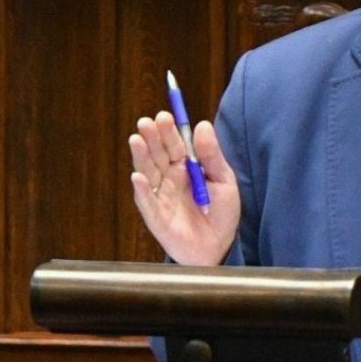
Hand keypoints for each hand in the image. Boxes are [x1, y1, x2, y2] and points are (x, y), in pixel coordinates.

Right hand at [129, 111, 240, 264]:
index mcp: (185, 167)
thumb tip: (202, 125)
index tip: (165, 115)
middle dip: (152, 138)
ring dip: (141, 156)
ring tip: (136, 140)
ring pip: (147, 172)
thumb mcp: (224, 180)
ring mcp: (160, 196)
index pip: (174, 144)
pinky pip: (146, 201)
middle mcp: (169, 178)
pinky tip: (138, 177)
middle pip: (157, 154)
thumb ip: (211, 155)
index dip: (168, 130)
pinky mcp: (155, 216)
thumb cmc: (222, 212)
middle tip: (147, 123)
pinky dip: (141, 189)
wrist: (220, 246)